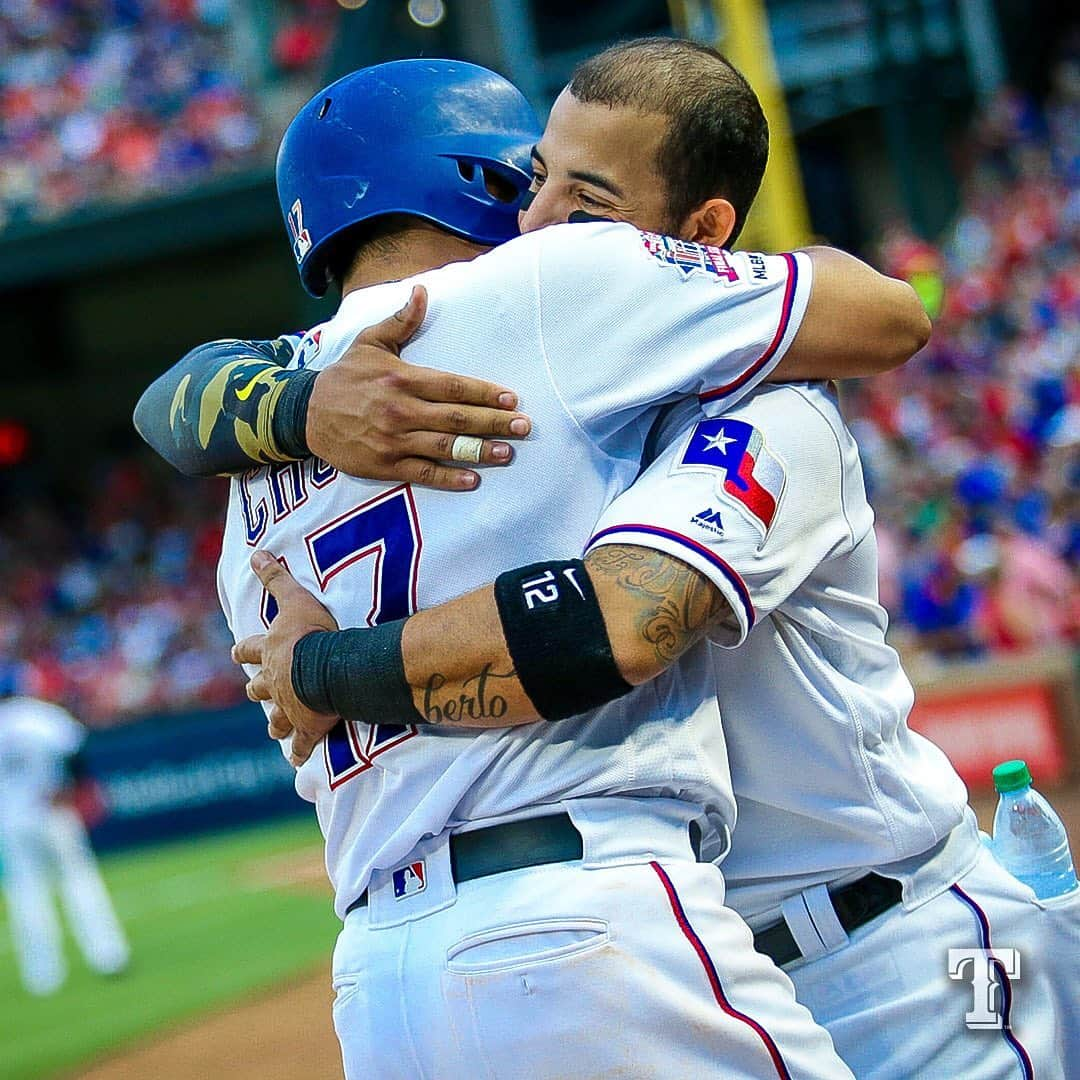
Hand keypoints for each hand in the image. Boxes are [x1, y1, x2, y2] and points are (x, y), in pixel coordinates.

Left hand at [232, 551, 339, 766]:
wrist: (326, 669)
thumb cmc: (312, 634)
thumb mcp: (294, 599)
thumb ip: (276, 577)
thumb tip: (256, 551)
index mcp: (271, 654)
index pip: (250, 650)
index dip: (243, 651)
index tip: (236, 653)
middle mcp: (274, 682)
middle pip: (259, 689)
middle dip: (258, 690)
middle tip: (257, 692)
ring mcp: (290, 708)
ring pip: (276, 721)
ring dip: (277, 724)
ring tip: (277, 730)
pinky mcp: (307, 727)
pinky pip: (303, 745)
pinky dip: (301, 753)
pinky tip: (299, 762)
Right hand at [306, 285, 531, 490]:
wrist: (306, 414)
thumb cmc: (344, 377)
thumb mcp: (370, 342)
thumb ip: (401, 320)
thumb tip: (422, 291)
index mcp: (402, 378)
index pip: (453, 386)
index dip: (484, 393)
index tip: (511, 398)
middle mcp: (401, 410)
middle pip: (457, 417)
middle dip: (494, 422)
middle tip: (524, 427)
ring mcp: (394, 440)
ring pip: (445, 446)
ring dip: (479, 450)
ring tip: (508, 452)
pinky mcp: (385, 464)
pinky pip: (423, 472)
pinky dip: (448, 477)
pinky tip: (472, 479)